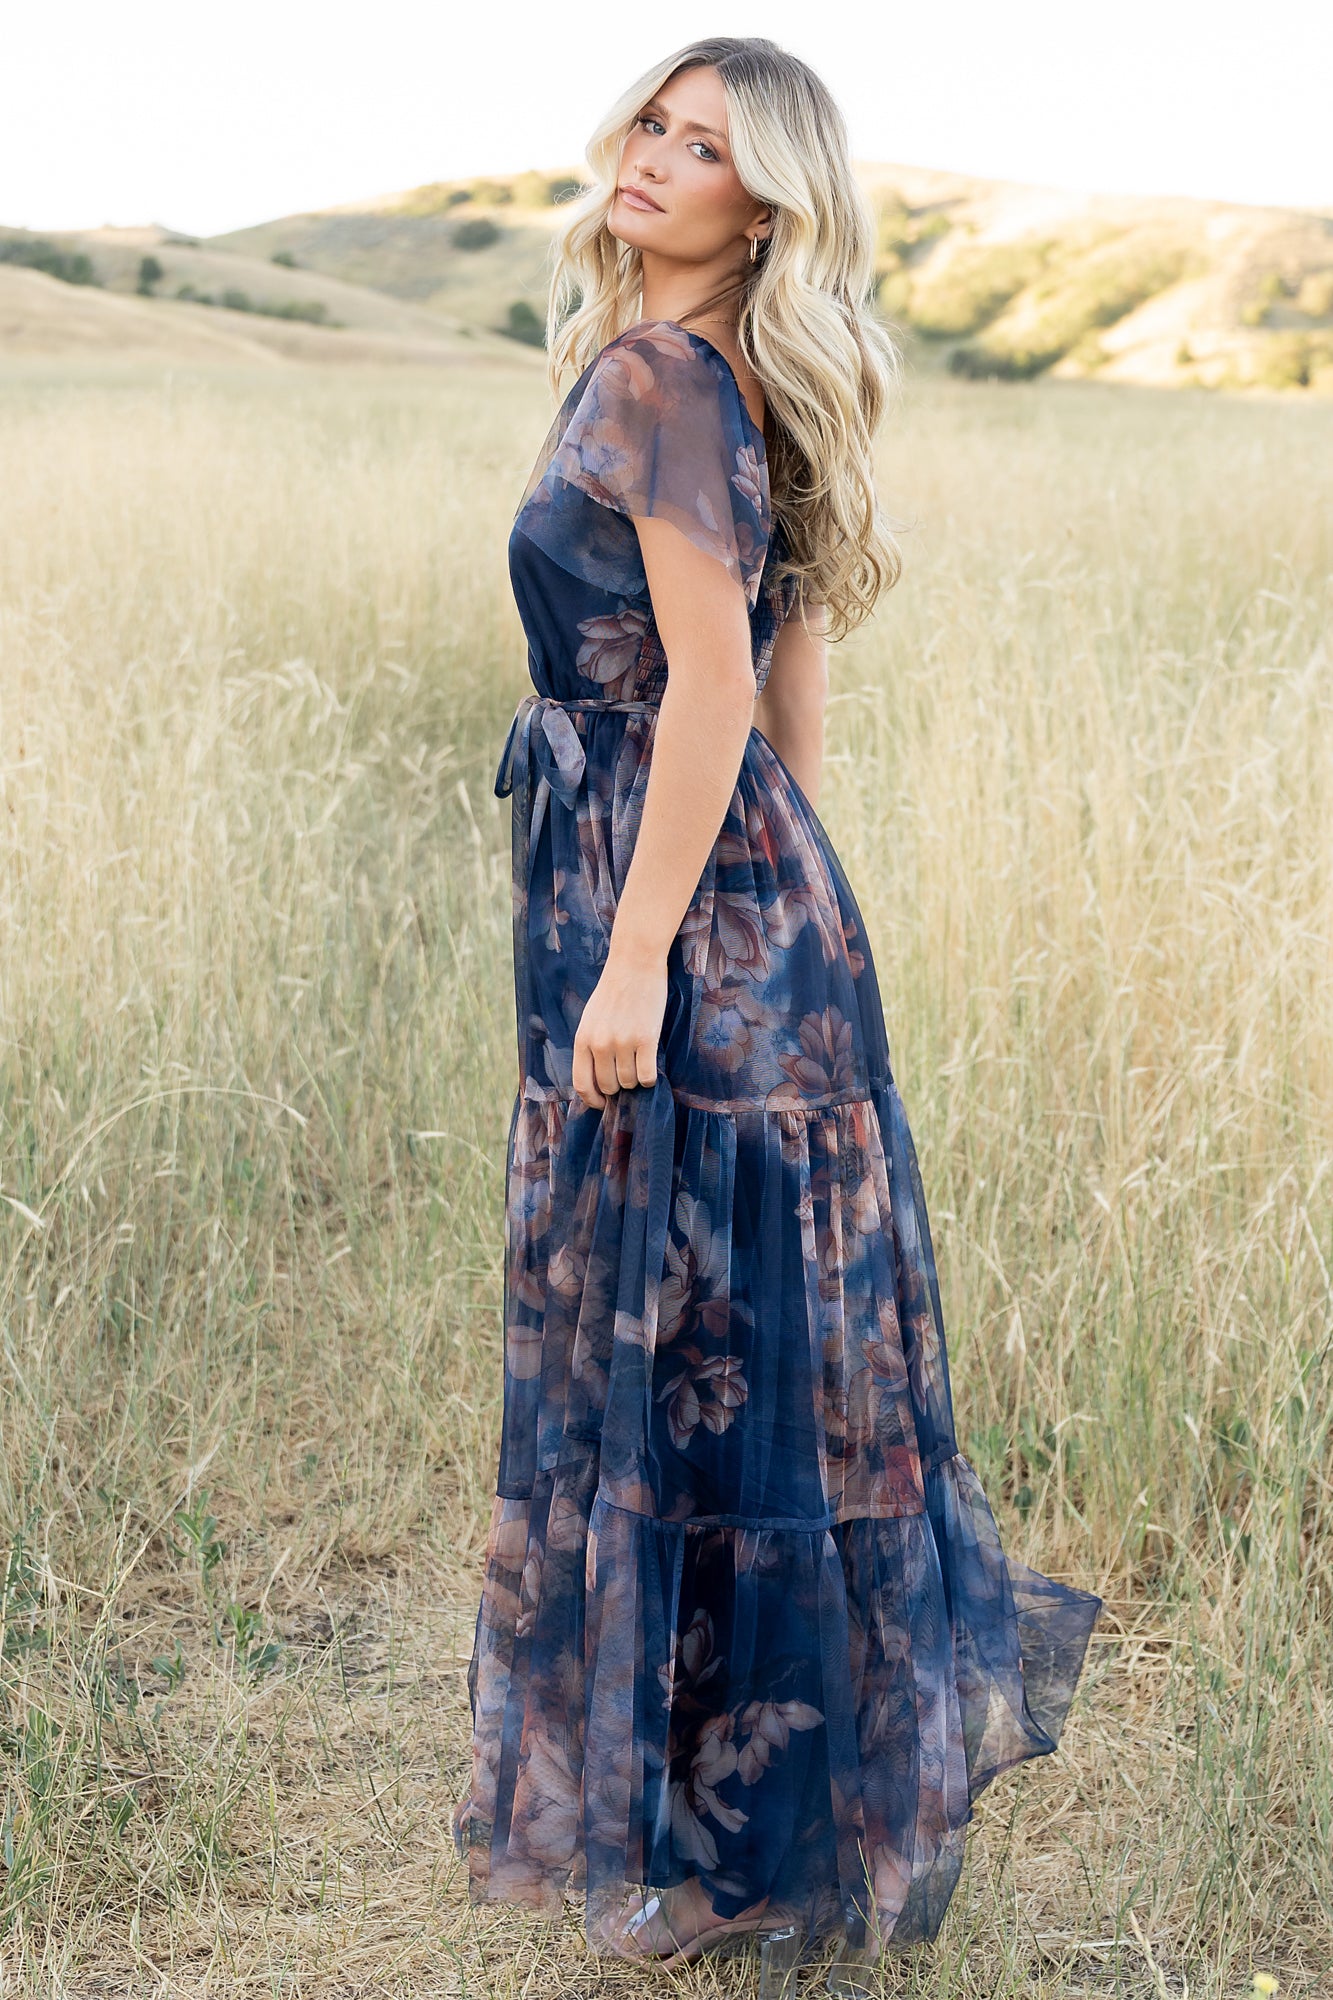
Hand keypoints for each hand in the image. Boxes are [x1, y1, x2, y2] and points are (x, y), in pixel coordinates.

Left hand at [572, 942, 667, 1108]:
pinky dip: (650, 1077)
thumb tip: (598, 1079)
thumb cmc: (613, 990)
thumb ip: (591, 1046)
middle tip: (626, 1073)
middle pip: (608, 1086)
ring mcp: (623, 1042)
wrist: (634, 963)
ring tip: (639, 1061)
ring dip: (636, 1079)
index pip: (582, 1084)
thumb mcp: (591, 1019)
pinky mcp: (646, 1039)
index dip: (592, 1100)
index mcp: (583, 1040)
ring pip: (629, 1082)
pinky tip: (651, 1064)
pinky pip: (648, 1076)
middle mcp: (600, 1044)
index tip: (602, 1104)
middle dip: (618, 1086)